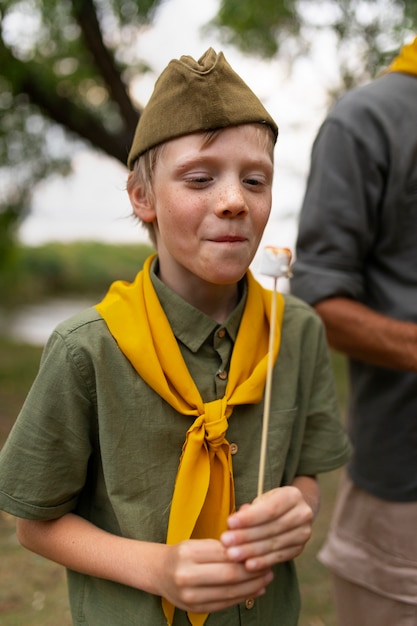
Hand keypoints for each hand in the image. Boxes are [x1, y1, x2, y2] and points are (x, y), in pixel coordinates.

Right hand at [159, 538, 273, 613]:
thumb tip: (250, 546)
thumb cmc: (183, 554)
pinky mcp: (195, 609)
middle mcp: (186, 575)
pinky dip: (242, 598)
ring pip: (229, 592)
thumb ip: (221, 546)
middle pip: (229, 575)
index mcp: (188, 552)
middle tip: (269, 568)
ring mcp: (190, 595)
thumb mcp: (197, 543)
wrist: (159, 573)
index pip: (224, 553)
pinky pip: (224, 604)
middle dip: (253, 572)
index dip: (245, 553)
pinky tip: (254, 590)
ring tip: (266, 579)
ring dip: (252, 587)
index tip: (261, 551)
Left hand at [220, 485, 313, 571]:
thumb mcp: (262, 499)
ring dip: (251, 551)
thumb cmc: (270, 503)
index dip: (249, 518)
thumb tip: (235, 522)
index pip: (269, 509)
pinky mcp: (299, 549)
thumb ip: (250, 510)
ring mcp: (303, 533)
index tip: (229, 523)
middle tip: (226, 542)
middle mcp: (303, 514)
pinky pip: (278, 557)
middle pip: (271, 528)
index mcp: (292, 496)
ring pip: (273, 544)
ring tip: (232, 554)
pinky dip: (262, 562)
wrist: (292, 512)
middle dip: (246, 536)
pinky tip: (247, 565)